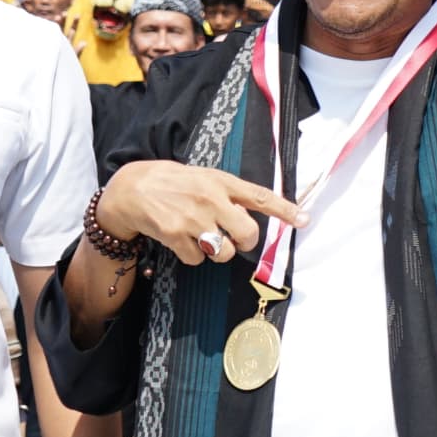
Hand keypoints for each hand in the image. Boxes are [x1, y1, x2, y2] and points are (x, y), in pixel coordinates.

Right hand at [93, 159, 303, 268]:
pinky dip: (193, 255)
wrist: (132, 188)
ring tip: (201, 236)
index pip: (260, 196)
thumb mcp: (204, 177)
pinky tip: (181, 240)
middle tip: (234, 239)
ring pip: (224, 253)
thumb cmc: (173, 182)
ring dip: (217, 252)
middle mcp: (210, 199)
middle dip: (245, 243)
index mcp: (221, 182)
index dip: (285, 209)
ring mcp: (193, 218)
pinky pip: (198, 260)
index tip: (304, 219)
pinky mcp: (175, 235)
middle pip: (248, 234)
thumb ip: (228, 194)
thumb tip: (250, 215)